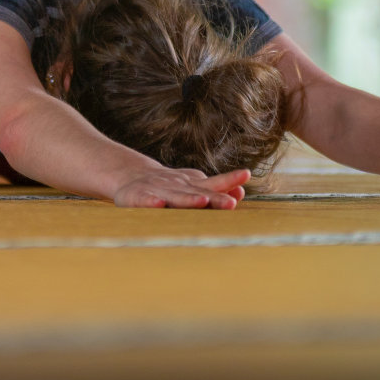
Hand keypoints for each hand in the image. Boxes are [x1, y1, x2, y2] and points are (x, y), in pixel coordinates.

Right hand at [112, 167, 250, 208]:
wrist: (133, 176)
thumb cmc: (170, 186)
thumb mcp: (193, 186)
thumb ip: (216, 190)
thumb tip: (240, 193)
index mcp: (192, 184)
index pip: (215, 182)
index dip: (230, 179)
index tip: (246, 175)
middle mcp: (178, 186)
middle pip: (198, 192)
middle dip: (214, 198)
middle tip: (231, 203)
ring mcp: (158, 190)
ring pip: (175, 197)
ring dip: (188, 199)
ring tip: (202, 201)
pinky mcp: (137, 196)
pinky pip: (145, 200)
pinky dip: (151, 201)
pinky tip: (158, 204)